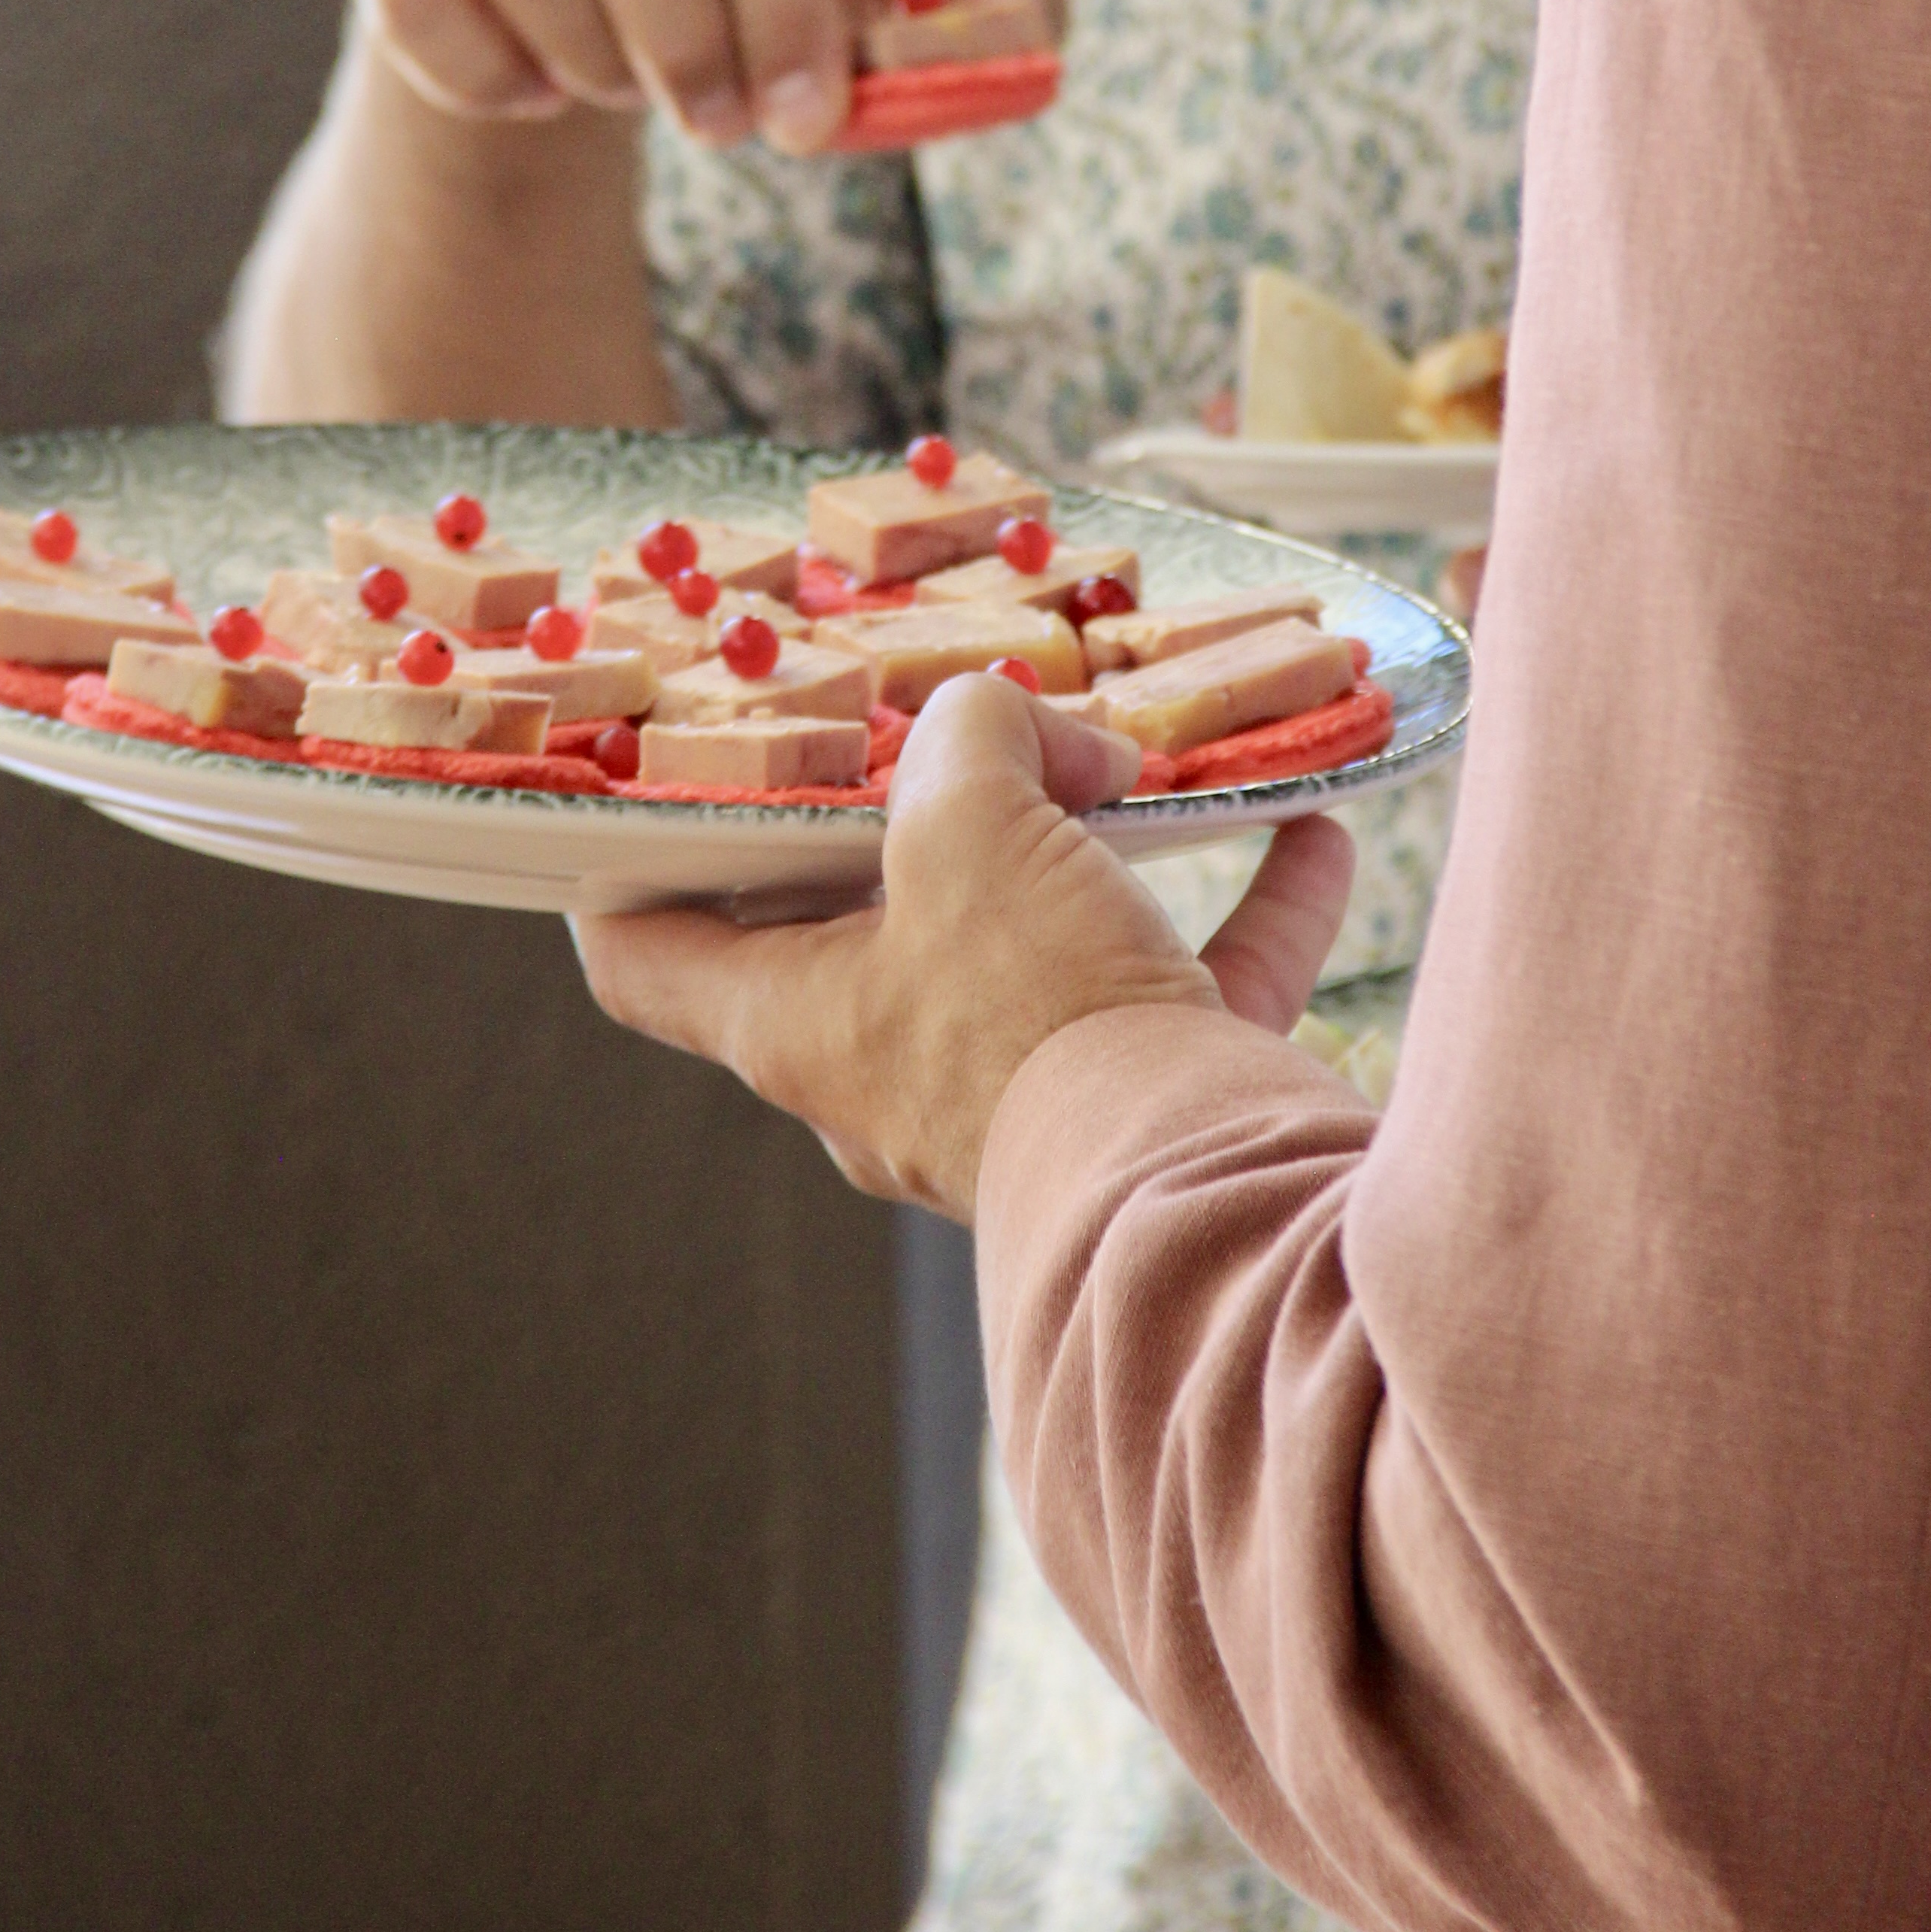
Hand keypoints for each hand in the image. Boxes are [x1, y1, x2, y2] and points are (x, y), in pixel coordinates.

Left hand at [575, 677, 1357, 1220]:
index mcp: (794, 1020)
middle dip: (922, 821)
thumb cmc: (1032, 1018)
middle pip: (864, 928)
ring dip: (1090, 852)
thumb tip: (1005, 727)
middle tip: (962, 727)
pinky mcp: (1150, 1114)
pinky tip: (1309, 832)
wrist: (1199, 1204)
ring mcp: (1021, 1099)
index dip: (620, 868)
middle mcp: (890, 1072)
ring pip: (1040, 949)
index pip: (645, 954)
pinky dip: (1245, 908)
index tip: (645, 784)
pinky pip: (1190, 987)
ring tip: (1135, 762)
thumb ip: (965, 737)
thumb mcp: (967, 827)